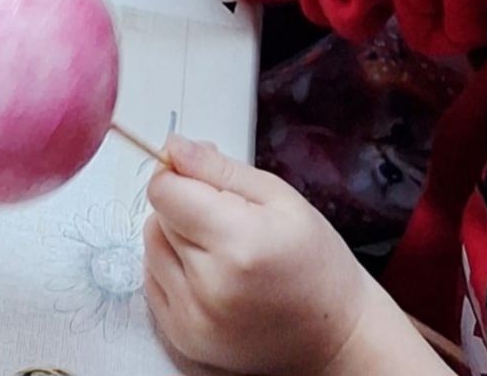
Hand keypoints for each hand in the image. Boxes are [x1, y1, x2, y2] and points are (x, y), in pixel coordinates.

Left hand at [145, 139, 395, 373]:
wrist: (334, 336)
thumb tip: (173, 148)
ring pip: (152, 249)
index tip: (199, 177)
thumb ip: (219, 169)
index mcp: (237, 243)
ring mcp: (193, 319)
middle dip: (184, 206)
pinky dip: (173, 269)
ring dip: (175, 238)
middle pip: (158, 218)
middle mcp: (209, 287)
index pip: (164, 192)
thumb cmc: (316, 264)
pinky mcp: (185, 339)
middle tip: (227, 217)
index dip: (178, 175)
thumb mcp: (279, 197)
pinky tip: (209, 273)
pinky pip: (153, 283)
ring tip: (219, 247)